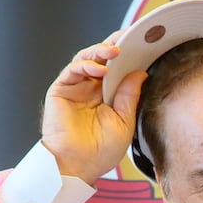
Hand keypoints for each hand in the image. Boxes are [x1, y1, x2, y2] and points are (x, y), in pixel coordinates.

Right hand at [41, 31, 147, 184]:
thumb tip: (140, 72)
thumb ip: (129, 96)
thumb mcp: (124, 121)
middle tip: (128, 36)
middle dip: (114, 46)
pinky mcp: (60, 90)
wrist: (78, 166)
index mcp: (107, 97)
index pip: (117, 69)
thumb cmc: (100, 151)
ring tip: (114, 52)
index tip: (142, 43)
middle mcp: (91, 90)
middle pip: (102, 59)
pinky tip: (100, 69)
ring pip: (87, 60)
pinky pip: (73, 70)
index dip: (128, 56)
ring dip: (100, 52)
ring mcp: (75, 89)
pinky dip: (86, 65)